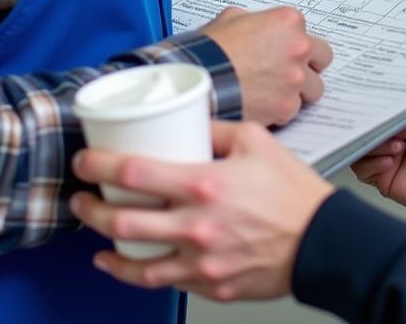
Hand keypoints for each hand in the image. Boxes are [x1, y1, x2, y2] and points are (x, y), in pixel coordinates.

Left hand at [71, 120, 332, 300]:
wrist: (323, 241)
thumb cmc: (294, 193)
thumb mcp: (255, 141)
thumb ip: (215, 129)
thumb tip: (188, 122)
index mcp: (204, 183)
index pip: (134, 171)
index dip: (99, 164)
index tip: (85, 161)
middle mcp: (195, 225)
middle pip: (122, 219)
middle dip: (91, 208)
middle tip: (81, 198)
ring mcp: (200, 260)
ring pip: (135, 261)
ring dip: (106, 245)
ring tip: (95, 234)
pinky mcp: (209, 284)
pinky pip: (162, 282)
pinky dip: (135, 273)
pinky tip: (123, 263)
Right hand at [199, 6, 332, 125]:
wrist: (199, 80)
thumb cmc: (210, 51)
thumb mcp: (231, 18)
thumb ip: (256, 20)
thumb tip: (258, 24)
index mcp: (288, 22)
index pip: (309, 33)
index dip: (294, 43)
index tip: (285, 50)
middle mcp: (298, 48)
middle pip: (322, 59)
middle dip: (308, 65)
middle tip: (288, 70)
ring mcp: (295, 79)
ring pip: (313, 89)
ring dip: (298, 90)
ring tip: (274, 90)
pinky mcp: (286, 106)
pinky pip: (292, 110)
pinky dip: (279, 110)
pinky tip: (261, 103)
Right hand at [351, 91, 405, 220]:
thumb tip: (394, 69)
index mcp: (405, 107)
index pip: (376, 95)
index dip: (370, 92)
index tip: (366, 87)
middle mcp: (394, 128)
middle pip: (363, 119)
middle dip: (368, 116)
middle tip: (384, 116)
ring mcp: (388, 152)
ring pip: (359, 141)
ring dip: (374, 140)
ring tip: (399, 140)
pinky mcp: (385, 177)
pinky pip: (362, 167)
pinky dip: (372, 161)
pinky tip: (393, 157)